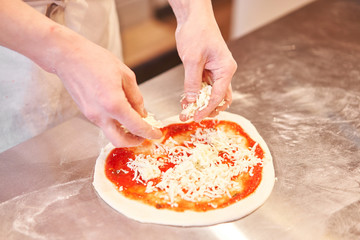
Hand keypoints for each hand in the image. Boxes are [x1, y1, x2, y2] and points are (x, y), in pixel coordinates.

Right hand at [0, 1, 161, 146]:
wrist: (68, 57)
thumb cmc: (95, 60)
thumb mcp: (125, 75)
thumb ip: (136, 97)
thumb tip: (142, 113)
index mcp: (114, 104)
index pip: (136, 126)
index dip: (149, 132)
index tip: (157, 134)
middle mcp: (101, 114)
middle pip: (119, 141)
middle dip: (134, 141)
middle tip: (144, 134)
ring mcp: (91, 115)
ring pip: (110, 133)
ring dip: (124, 132)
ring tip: (134, 121)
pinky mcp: (86, 113)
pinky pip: (104, 124)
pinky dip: (115, 123)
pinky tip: (121, 112)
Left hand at [169, 0, 236, 121]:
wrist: (193, 17)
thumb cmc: (197, 32)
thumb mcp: (192, 59)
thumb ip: (192, 82)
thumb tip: (191, 101)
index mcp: (226, 69)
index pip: (218, 96)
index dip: (207, 109)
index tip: (196, 117)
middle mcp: (223, 71)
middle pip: (219, 98)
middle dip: (207, 109)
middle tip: (193, 116)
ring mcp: (216, 71)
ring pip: (211, 93)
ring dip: (200, 103)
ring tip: (187, 110)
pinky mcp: (207, 69)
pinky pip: (203, 86)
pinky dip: (196, 94)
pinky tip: (186, 100)